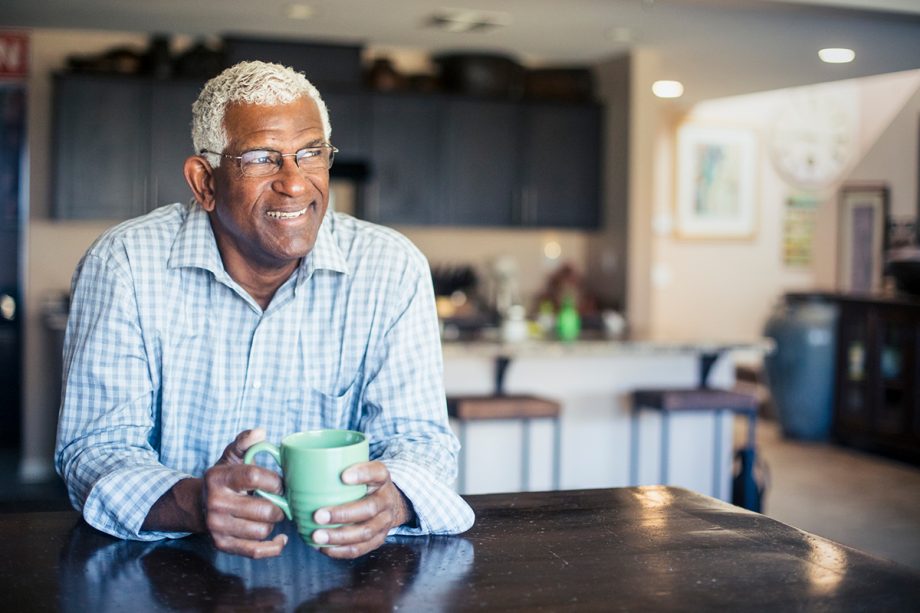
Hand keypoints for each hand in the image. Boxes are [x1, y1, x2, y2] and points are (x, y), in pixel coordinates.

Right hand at [202, 428, 287, 557]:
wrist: (198, 505)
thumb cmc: (223, 480)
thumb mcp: (231, 457)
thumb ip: (245, 442)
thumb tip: (260, 432)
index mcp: (219, 478)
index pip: (254, 477)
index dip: (275, 481)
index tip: (282, 483)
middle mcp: (216, 503)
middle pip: (263, 509)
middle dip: (279, 505)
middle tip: (279, 501)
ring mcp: (217, 527)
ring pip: (262, 530)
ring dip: (273, 523)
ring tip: (270, 514)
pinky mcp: (222, 545)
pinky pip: (255, 551)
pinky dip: (273, 547)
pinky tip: (279, 538)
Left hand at [310, 461, 412, 558]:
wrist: (389, 503)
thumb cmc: (364, 484)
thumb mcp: (359, 470)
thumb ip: (334, 469)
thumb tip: (292, 473)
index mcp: (381, 478)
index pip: (376, 472)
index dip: (362, 474)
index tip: (343, 476)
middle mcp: (385, 499)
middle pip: (369, 508)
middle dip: (343, 514)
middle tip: (318, 515)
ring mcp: (384, 521)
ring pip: (365, 532)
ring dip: (339, 536)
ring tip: (317, 536)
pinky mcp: (379, 539)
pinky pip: (361, 548)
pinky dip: (341, 550)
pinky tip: (324, 547)